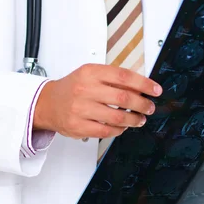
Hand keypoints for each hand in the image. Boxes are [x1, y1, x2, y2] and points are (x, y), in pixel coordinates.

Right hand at [33, 64, 161, 139]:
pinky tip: (123, 126)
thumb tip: (141, 86)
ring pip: (116, 116)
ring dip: (133, 119)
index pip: (123, 76)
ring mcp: (81, 109)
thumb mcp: (90, 73)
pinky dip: (119, 129)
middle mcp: (85, 89)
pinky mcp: (78, 126)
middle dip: (142, 104)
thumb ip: (112, 77)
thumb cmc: (74, 86)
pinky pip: (106, 131)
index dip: (143, 83)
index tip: (155, 90)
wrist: (48, 103)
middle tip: (150, 107)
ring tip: (140, 119)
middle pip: (123, 97)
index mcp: (91, 72)